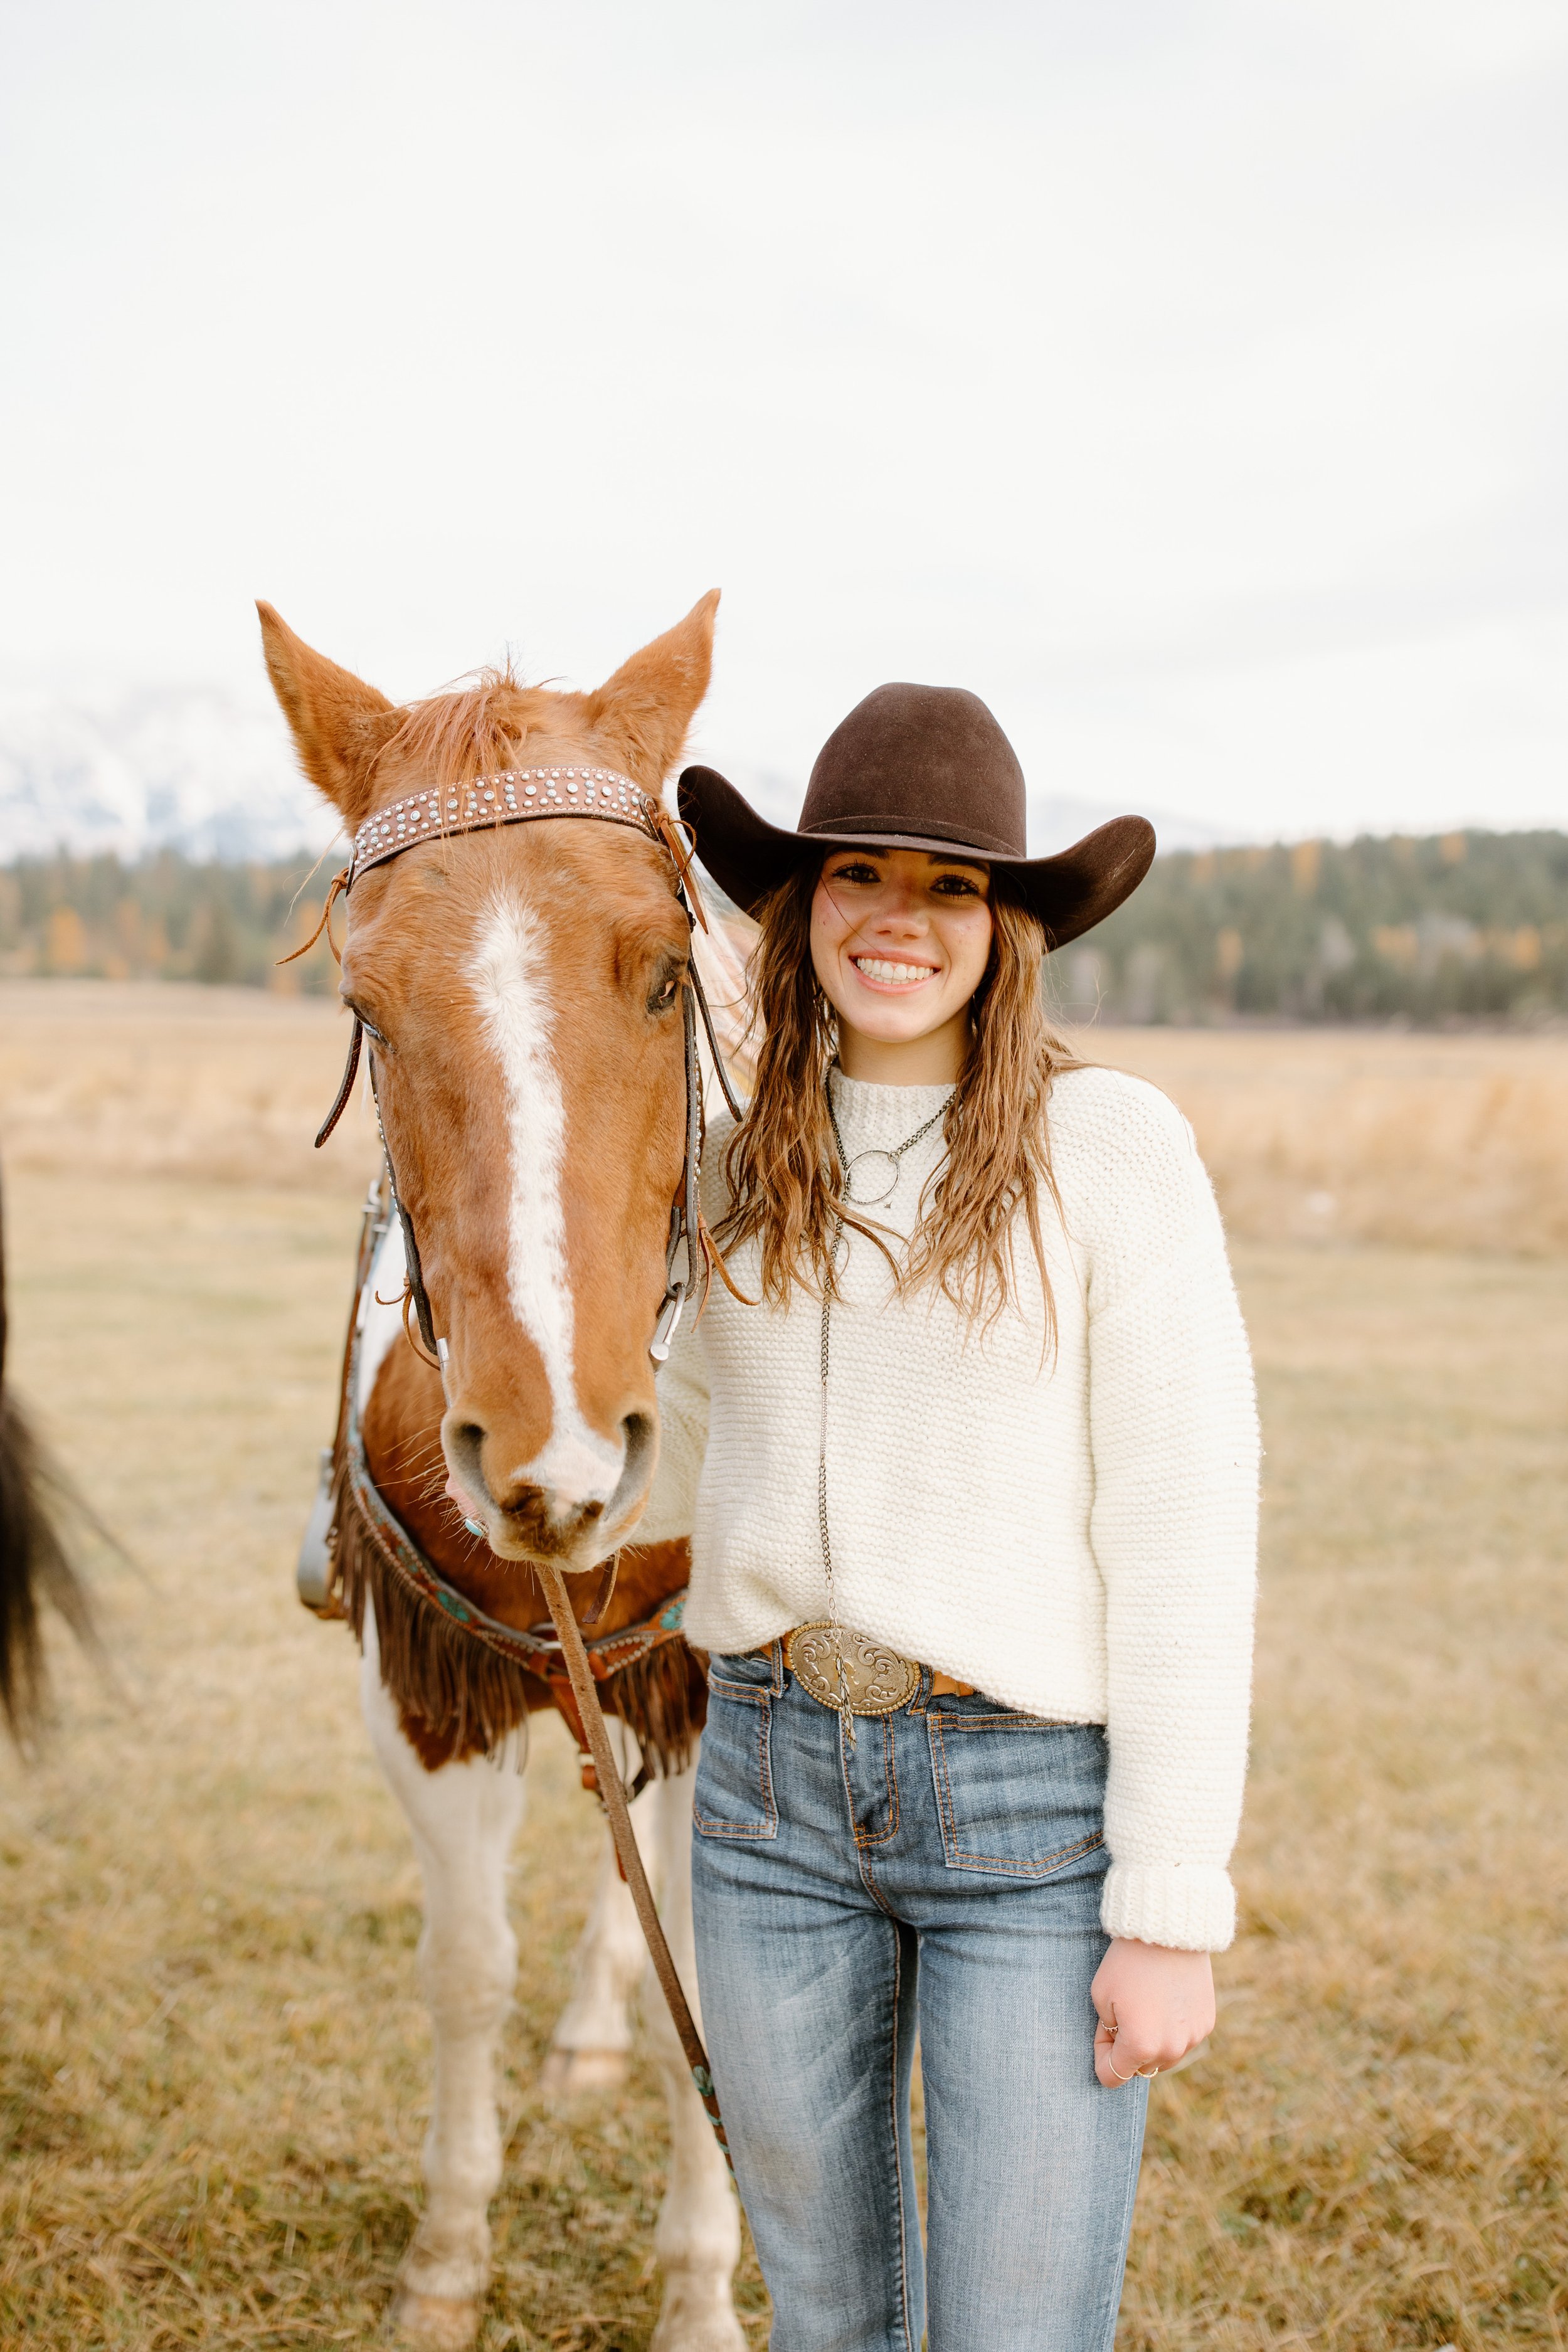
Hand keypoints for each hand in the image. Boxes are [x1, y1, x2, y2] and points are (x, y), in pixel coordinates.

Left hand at [1092, 1937, 1214, 2088]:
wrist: (1169, 1931)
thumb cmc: (1127, 1962)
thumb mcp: (1101, 1996)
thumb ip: (1108, 2031)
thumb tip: (1120, 2046)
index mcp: (1141, 2046)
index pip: (1112, 2076)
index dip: (1101, 2055)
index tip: (1103, 2029)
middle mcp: (1170, 2050)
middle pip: (1140, 2068)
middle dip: (1128, 2048)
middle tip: (1124, 2012)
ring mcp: (1193, 2038)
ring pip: (1164, 2056)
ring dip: (1152, 2042)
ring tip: (1148, 2004)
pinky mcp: (1207, 2023)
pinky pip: (1184, 2039)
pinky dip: (1173, 2028)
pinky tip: (1167, 1999)